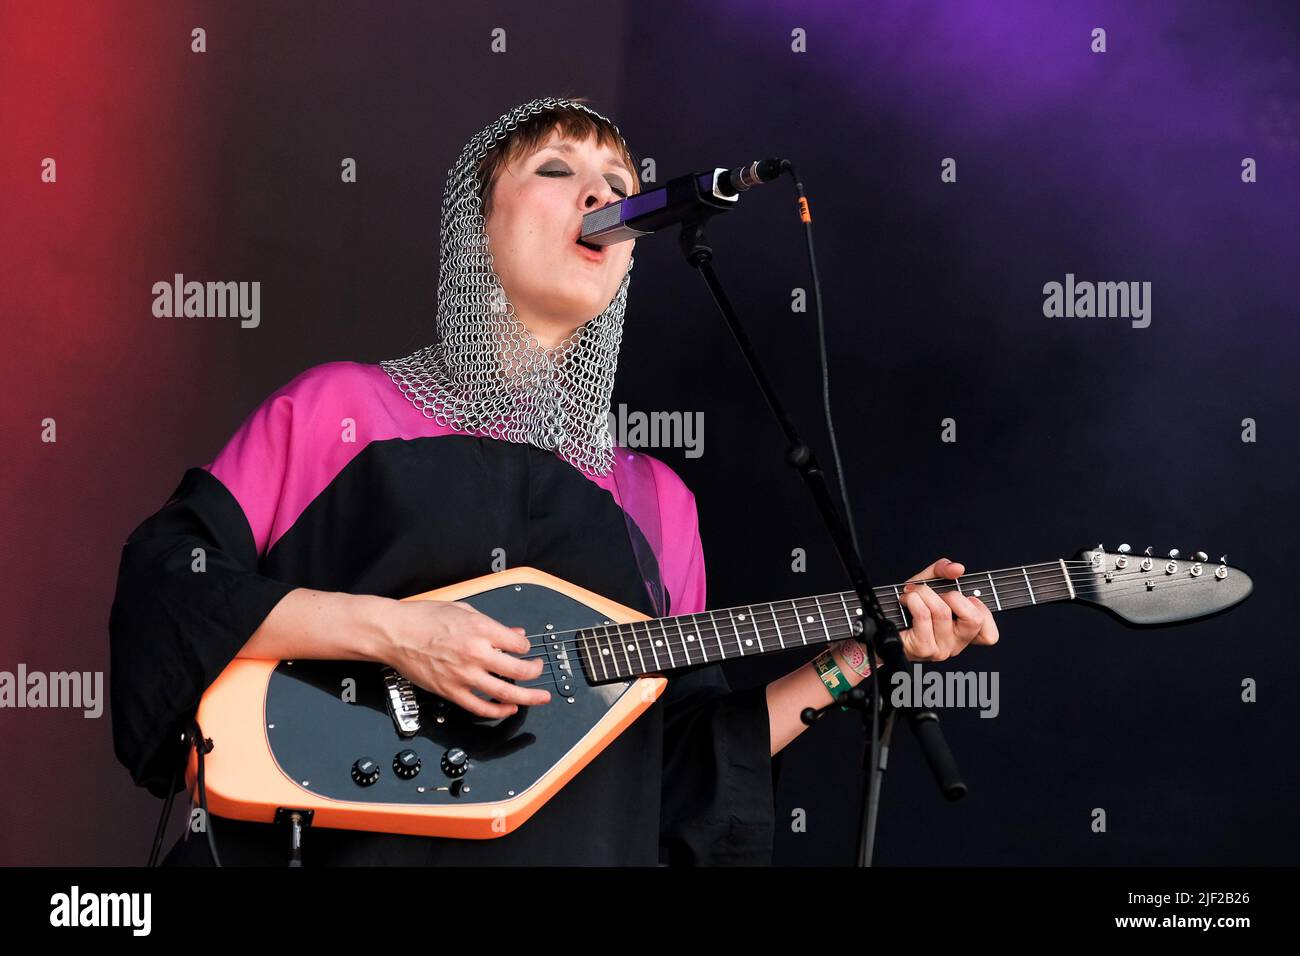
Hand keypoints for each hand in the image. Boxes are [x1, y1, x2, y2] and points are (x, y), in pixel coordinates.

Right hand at [375, 599, 550, 717]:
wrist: (394, 633)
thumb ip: (492, 624)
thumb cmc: (422, 618)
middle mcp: (475, 653)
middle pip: (519, 670)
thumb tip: (514, 633)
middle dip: (535, 672)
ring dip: (528, 697)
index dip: (526, 647)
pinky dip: (498, 711)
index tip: (524, 648)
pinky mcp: (451, 691)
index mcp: (480, 629)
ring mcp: (463, 675)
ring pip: (504, 693)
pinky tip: (509, 709)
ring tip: (539, 698)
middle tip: (539, 671)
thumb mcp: (463, 610)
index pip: (518, 644)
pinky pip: (480, 708)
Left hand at [897, 557, 999, 661]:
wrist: (880, 623)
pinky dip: (913, 599)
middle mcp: (955, 645)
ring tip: (913, 593)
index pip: (990, 635)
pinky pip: (923, 614)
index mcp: (964, 633)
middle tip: (938, 593)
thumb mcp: (929, 582)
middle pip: (973, 619)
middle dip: (953, 596)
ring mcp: (940, 649)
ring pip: (942, 611)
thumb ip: (943, 571)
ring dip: (924, 593)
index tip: (966, 599)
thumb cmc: (909, 606)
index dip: (982, 611)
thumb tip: (958, 568)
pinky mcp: (922, 648)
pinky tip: (906, 600)